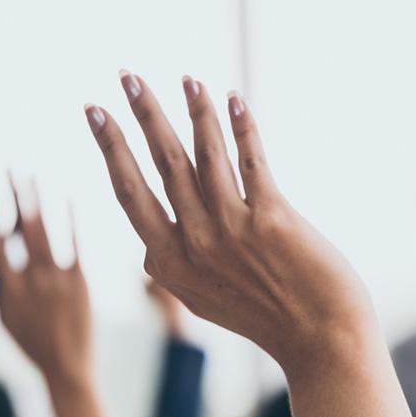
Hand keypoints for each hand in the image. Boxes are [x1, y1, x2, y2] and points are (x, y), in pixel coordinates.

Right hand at [0, 182, 91, 380]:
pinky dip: (70, 221)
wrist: (67, 366)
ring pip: (44, 231)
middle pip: (19, 229)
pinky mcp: (79, 281)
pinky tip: (68, 200)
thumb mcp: (7, 319)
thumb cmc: (35, 345)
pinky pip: (74, 245)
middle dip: (15, 196)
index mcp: (8, 287)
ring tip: (31, 178)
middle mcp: (31, 278)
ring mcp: (56, 278)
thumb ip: (1, 289)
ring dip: (36, 201)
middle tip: (11, 170)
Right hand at [84, 74, 373, 369]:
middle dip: (141, 114)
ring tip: (186, 78)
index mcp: (168, 264)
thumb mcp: (204, 301)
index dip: (111, 149)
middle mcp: (193, 245)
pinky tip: (233, 99)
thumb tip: (149, 253)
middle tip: (125, 75)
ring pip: (204, 156)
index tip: (96, 113)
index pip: (129, 193)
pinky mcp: (272, 219)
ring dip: (194, 110)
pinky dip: (241, 127)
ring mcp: (230, 231)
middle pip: (160, 165)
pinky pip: (251, 161)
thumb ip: (173, 272)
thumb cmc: (266, 318)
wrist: (319, 340)